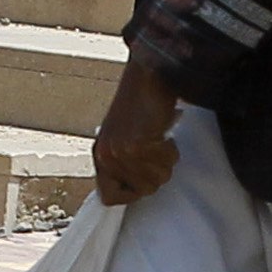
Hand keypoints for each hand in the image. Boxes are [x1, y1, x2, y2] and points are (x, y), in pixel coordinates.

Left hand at [91, 54, 182, 209]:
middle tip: (156, 146)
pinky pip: (165, 162)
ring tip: (159, 136)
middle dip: (157, 171)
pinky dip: (171, 149)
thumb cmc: (142, 101)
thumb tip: (135, 189)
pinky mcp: (137, 144)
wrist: (148, 74)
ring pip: (155, 179)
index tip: (145, 176)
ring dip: (165, 159)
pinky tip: (163, 131)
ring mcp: (120, 151)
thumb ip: (124, 163)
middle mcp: (106, 156)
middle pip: (142, 191)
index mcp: (100, 154)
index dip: (132, 193)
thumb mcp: (124, 137)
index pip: (109, 197)